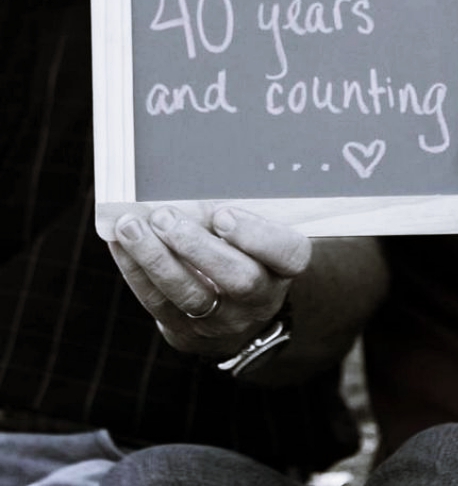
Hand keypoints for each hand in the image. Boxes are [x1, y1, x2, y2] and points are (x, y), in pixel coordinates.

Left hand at [109, 205, 310, 356]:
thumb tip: (190, 177)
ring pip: (190, 294)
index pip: (287, 254)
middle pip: (237, 279)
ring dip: (155, 257)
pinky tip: (120, 241)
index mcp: (283, 266)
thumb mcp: (251, 228)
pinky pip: (158, 302)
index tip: (223, 215)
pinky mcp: (186, 330)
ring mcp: (222, 320)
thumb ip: (233, 210)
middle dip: (197, 246)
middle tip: (164, 217)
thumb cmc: (241, 248)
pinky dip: (135, 269)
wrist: (233, 307)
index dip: (257, 236)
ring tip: (131, 225)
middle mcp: (259, 298)